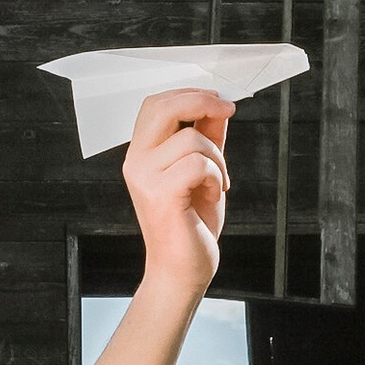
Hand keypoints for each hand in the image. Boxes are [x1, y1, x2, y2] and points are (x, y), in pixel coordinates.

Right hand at [121, 90, 232, 299]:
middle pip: (164, 107)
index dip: (189, 94)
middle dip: (202, 102)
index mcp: (141, 154)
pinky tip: (214, 193)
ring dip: (217, 158)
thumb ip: (207, 138)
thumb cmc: (191, 223)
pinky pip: (199, 164)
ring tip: (217, 182)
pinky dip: (216, 175)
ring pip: (192, 139)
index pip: (156, 104)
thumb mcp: (203, 171)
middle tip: (228, 111)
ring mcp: (145, 178)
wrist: (182, 270)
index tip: (219, 102)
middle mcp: (136, 162)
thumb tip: (218, 106)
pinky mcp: (161, 195)